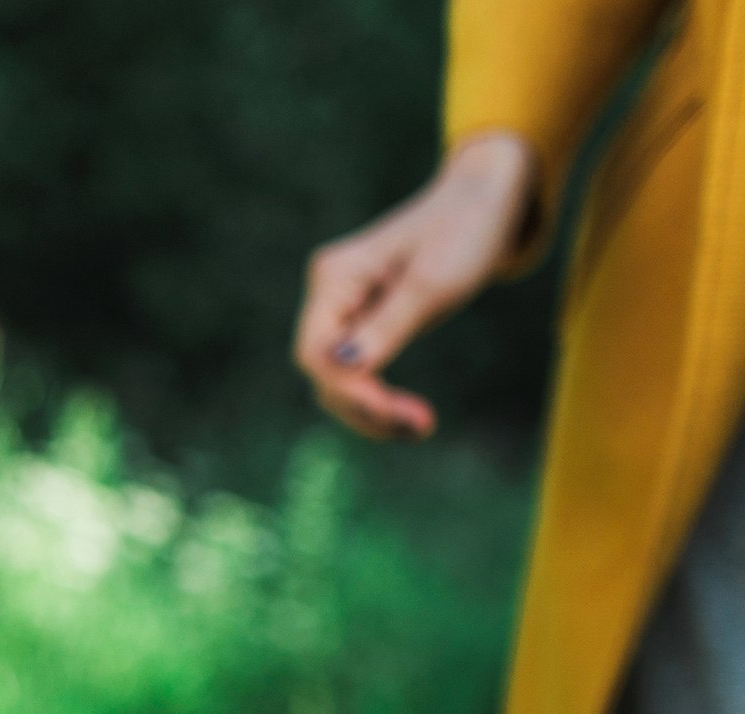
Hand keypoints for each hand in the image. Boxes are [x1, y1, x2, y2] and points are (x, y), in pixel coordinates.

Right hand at [293, 131, 538, 439]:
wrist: (488, 196)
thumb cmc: (466, 228)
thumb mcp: (432, 283)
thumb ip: (385, 328)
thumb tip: (339, 370)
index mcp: (334, 277)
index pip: (316, 354)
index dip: (352, 391)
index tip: (403, 415)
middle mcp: (328, 293)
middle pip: (322, 372)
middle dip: (364, 407)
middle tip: (420, 426)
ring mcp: (343, 306)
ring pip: (337, 377)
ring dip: (371, 409)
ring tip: (420, 426)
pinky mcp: (363, 318)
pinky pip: (357, 368)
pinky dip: (378, 395)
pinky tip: (407, 412)